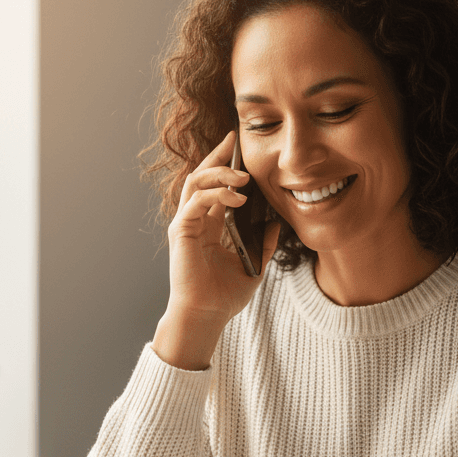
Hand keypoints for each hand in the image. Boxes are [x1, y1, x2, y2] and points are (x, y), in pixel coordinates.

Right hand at [153, 131, 279, 369]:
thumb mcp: (253, 265)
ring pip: (195, 183)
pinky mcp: (181, 231)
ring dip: (218, 172)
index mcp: (210, 226)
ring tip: (242, 174)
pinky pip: (196, 202)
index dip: (224, 165)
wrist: (207, 315)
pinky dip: (215, 194)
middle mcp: (195, 220)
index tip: (237, 146)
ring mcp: (186, 224)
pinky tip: (236, 196)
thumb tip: (276, 225)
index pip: (215, 186)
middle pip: (201, 176)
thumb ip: (263, 244)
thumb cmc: (224, 295)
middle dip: (217, 156)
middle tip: (234, 141)